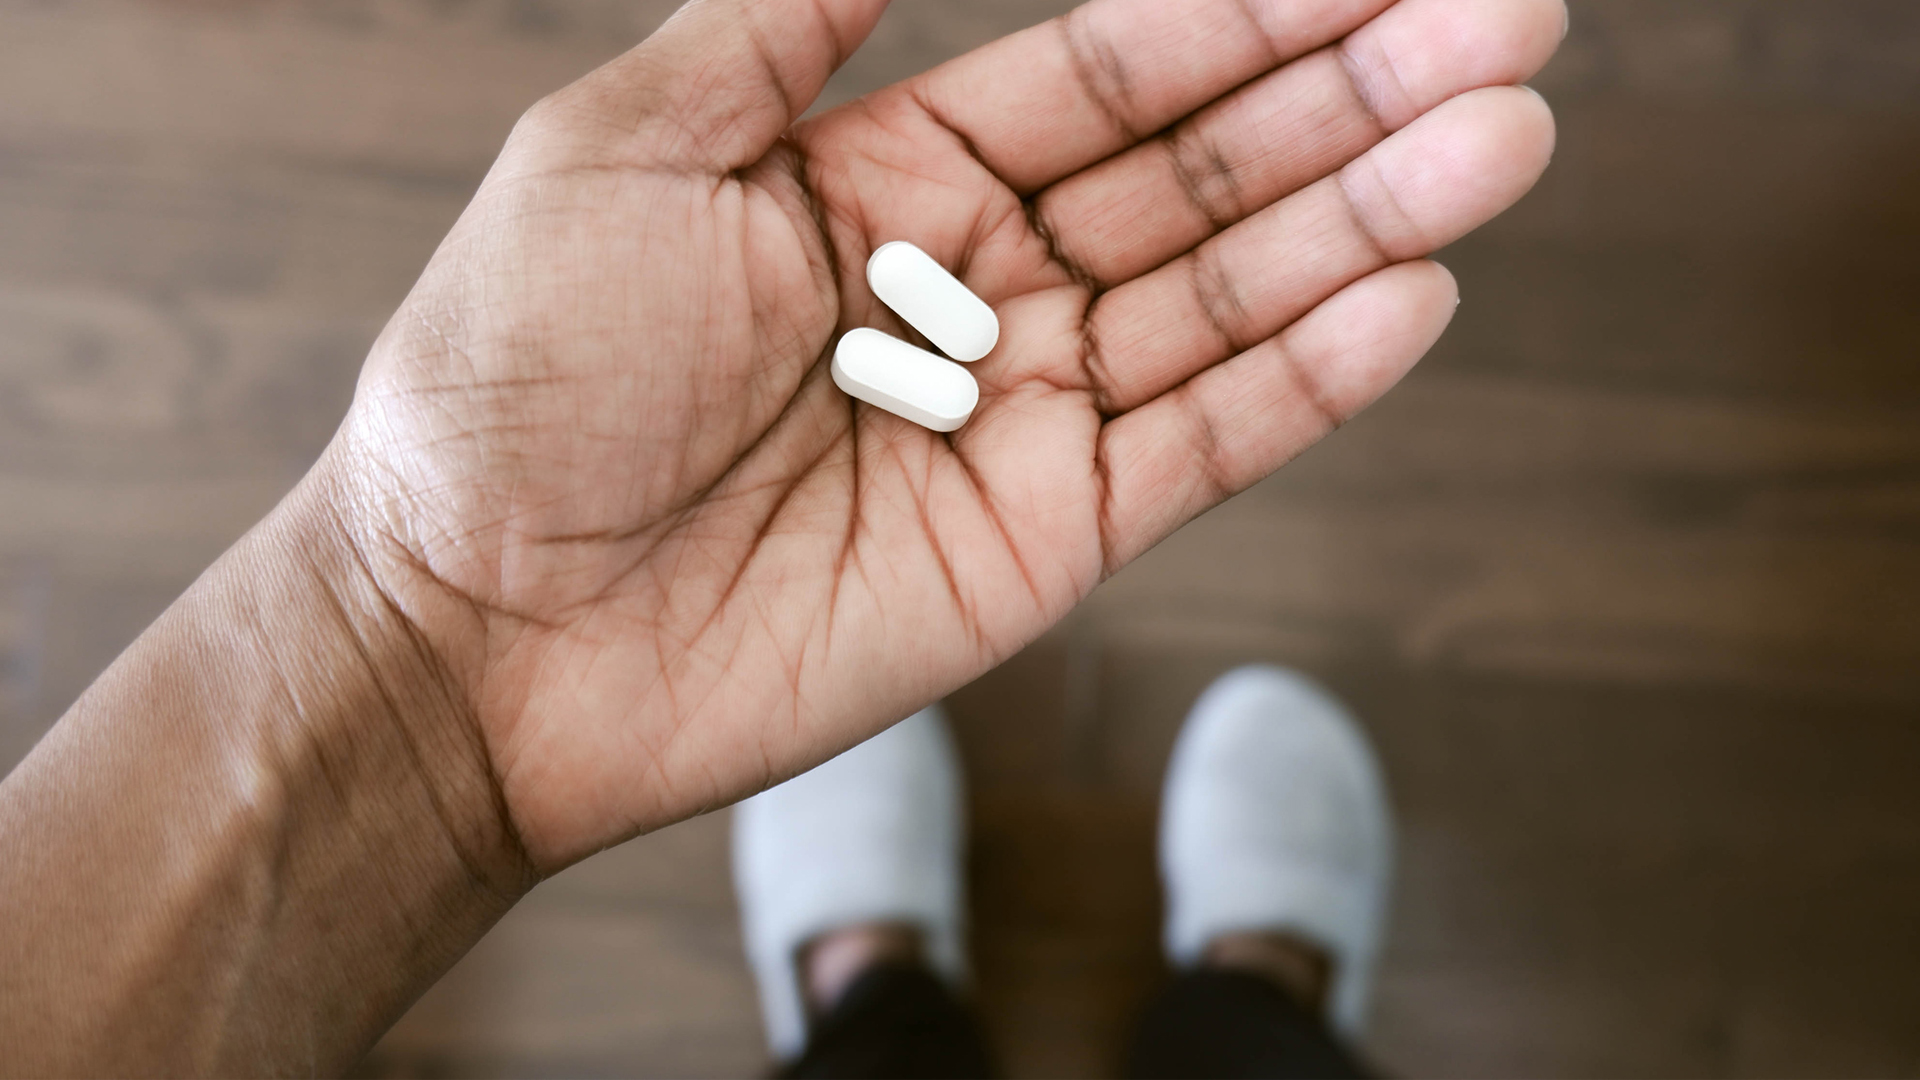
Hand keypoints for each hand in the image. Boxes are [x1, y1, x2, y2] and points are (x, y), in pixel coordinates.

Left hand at [328, 0, 1562, 868]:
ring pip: (1228, 296)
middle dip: (1353, 93)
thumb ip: (786, 21)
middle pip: (1202, 169)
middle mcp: (976, 284)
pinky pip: (1201, 446)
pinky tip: (1412, 294)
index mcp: (887, 174)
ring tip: (1501, 138)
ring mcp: (1021, 415)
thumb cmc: (511, 375)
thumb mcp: (628, 145)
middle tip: (1505, 25)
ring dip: (1368, 218)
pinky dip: (1308, 378)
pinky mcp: (1043, 539)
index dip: (1247, 8)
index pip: (1112, 71)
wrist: (479, 621)